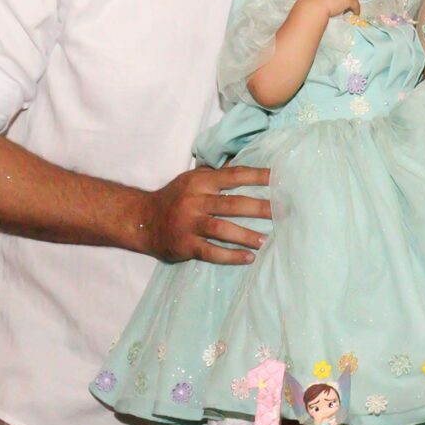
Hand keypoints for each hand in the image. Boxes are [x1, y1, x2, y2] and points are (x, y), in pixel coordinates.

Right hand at [139, 165, 271, 263]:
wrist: (142, 220)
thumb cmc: (175, 198)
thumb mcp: (192, 180)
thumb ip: (217, 175)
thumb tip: (248, 167)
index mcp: (200, 181)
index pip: (234, 176)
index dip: (258, 177)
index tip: (279, 179)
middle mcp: (195, 200)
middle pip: (234, 204)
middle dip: (261, 208)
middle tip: (283, 212)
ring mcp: (189, 223)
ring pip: (223, 229)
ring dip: (247, 235)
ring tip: (266, 240)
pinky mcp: (185, 244)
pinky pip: (211, 251)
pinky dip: (231, 256)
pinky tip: (248, 257)